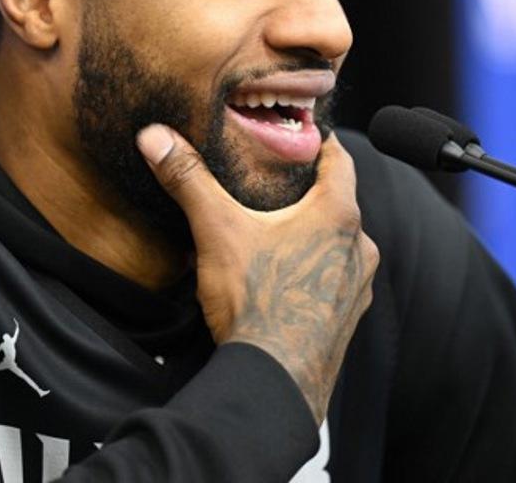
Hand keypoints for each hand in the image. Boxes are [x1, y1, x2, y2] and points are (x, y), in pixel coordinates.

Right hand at [136, 125, 378, 423]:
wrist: (275, 380)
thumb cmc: (257, 301)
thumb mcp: (217, 230)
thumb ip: (189, 179)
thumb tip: (156, 137)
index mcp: (337, 216)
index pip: (340, 162)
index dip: (322, 145)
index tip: (307, 137)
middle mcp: (358, 248)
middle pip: (338, 206)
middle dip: (311, 197)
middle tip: (278, 189)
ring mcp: (357, 287)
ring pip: (338, 247)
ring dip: (314, 240)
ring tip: (276, 238)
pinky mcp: (347, 320)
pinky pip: (333, 284)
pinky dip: (313, 276)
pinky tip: (282, 284)